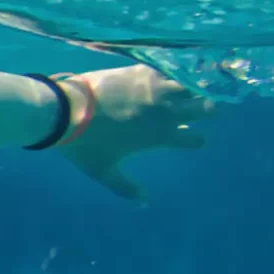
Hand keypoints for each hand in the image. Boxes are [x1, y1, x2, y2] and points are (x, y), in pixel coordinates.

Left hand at [57, 65, 212, 200]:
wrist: (66, 111)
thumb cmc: (85, 145)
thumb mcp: (104, 171)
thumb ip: (125, 188)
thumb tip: (143, 204)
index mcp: (161, 135)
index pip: (196, 139)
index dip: (195, 140)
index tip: (189, 138)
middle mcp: (165, 110)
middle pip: (205, 108)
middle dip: (207, 111)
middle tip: (204, 111)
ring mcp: (155, 88)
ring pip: (190, 85)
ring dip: (192, 89)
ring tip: (189, 91)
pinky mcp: (140, 71)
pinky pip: (166, 70)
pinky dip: (169, 74)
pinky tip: (165, 76)